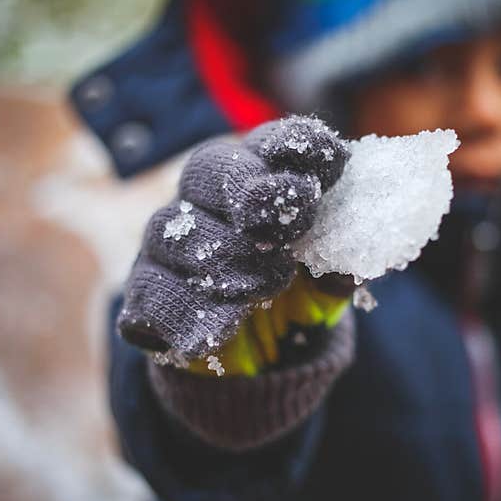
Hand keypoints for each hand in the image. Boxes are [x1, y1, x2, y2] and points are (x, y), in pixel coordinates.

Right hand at [117, 116, 349, 361]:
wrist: (257, 357)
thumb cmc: (296, 298)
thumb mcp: (328, 282)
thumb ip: (339, 265)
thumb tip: (355, 261)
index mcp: (260, 180)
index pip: (271, 143)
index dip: (295, 146)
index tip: (325, 166)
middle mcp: (206, 200)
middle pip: (207, 168)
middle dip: (251, 195)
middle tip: (283, 233)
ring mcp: (168, 244)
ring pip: (174, 230)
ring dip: (224, 258)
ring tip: (263, 290)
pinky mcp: (145, 291)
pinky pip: (150, 290)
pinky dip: (185, 312)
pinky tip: (219, 333)